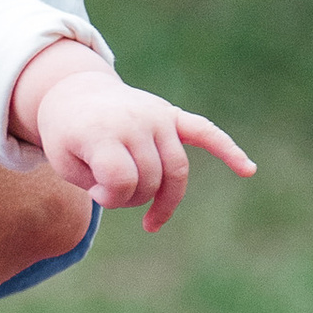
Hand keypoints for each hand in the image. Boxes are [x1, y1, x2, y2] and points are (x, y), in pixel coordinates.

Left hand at [14, 50, 255, 232]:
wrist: (73, 93)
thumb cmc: (68, 135)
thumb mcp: (65, 163)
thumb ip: (99, 184)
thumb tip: (138, 191)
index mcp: (102, 131)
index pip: (122, 180)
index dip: (109, 198)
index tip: (93, 193)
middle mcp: (134, 120)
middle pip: (151, 179)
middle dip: (132, 198)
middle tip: (110, 193)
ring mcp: (157, 116)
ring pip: (176, 170)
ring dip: (165, 199)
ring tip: (150, 219)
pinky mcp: (172, 115)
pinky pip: (205, 133)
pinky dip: (227, 150)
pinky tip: (248, 170)